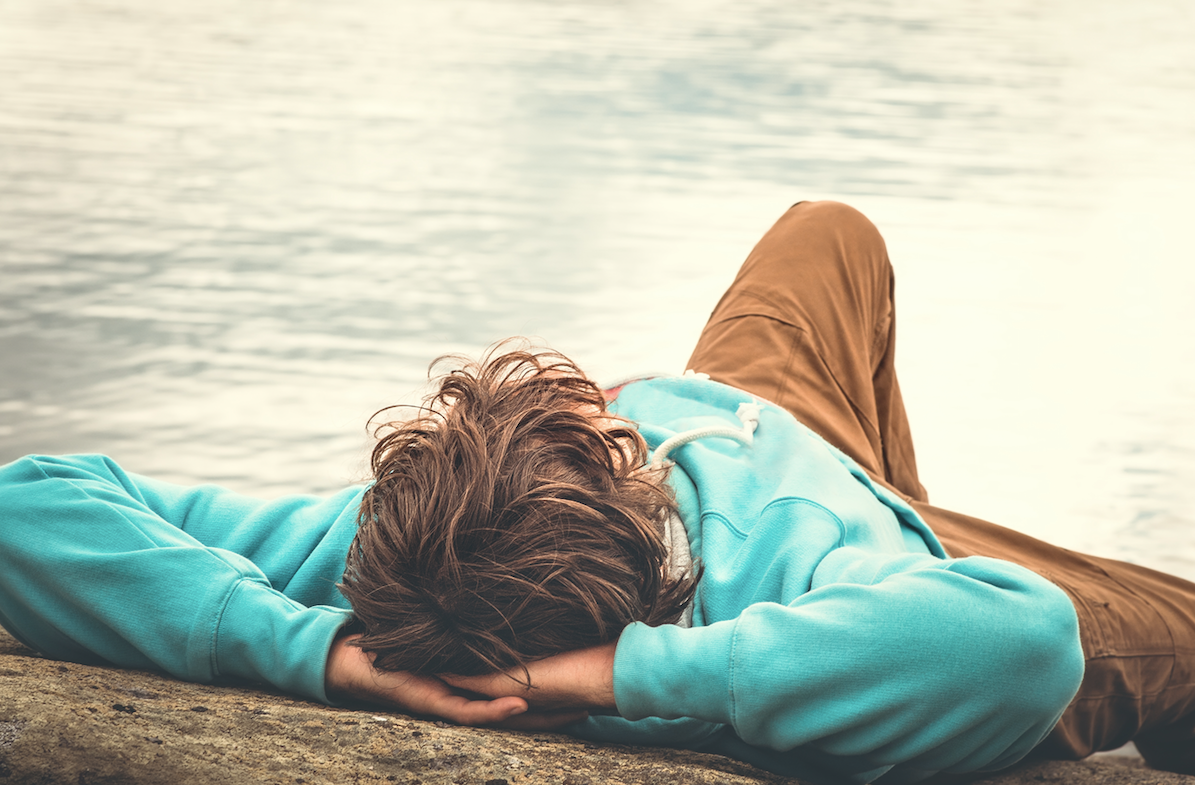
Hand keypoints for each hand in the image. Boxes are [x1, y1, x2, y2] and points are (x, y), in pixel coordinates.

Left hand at [325, 634, 586, 729]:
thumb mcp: (447, 622)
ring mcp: (452, 701)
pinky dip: (491, 709)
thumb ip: (476, 618)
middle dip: (553, 710)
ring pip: (496, 712)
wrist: (353, 656)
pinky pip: (466, 709)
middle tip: (589, 707)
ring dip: (532, 714)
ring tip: (568, 711)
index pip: (519, 686)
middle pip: (515, 708)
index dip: (552, 687)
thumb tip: (508, 593)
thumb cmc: (399, 638)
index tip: (584, 681)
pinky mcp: (434, 702)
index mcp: (475, 679)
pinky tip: (517, 706)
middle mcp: (468, 695)